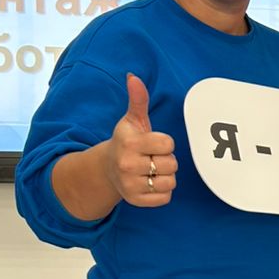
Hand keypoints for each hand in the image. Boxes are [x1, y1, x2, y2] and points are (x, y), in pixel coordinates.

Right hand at [105, 75, 177, 206]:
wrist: (106, 169)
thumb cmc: (126, 141)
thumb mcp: (132, 120)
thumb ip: (138, 99)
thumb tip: (133, 77)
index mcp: (129, 144)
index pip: (168, 144)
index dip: (165, 143)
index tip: (152, 143)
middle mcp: (127, 165)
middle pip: (172, 164)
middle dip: (166, 160)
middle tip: (150, 158)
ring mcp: (130, 185)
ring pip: (170, 182)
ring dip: (165, 176)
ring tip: (150, 170)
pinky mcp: (136, 201)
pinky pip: (166, 198)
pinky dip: (162, 191)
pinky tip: (149, 182)